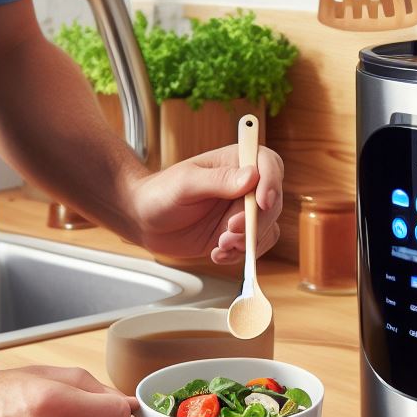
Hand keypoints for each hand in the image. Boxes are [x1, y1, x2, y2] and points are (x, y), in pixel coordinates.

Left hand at [130, 144, 283, 264]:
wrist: (144, 221)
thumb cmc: (160, 193)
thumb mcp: (186, 183)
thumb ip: (219, 180)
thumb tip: (252, 176)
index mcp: (235, 162)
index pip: (268, 164)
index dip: (271, 182)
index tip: (262, 202)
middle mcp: (244, 186)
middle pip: (272, 201)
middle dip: (254, 221)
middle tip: (228, 231)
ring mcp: (243, 211)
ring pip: (267, 227)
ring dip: (248, 241)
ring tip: (220, 245)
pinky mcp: (238, 233)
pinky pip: (255, 246)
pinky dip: (240, 254)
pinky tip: (218, 253)